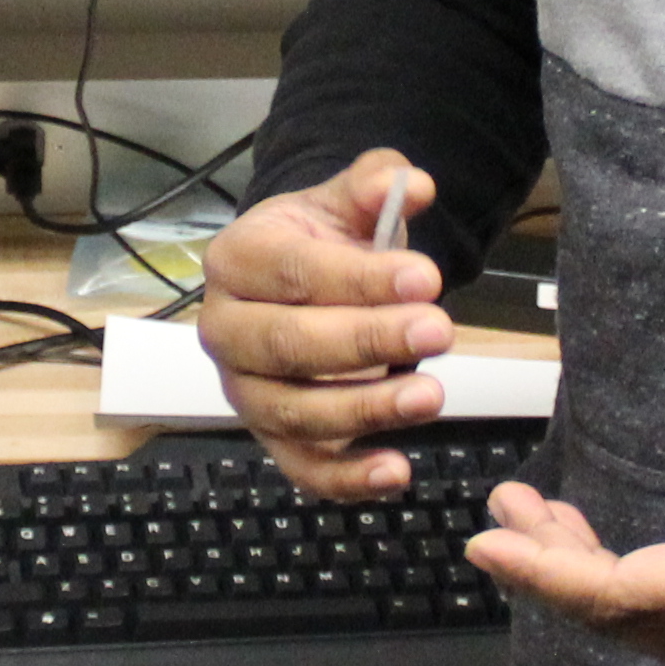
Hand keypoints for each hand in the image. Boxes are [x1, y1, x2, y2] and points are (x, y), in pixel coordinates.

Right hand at [195, 150, 453, 499]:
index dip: (359, 279)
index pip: (293, 271)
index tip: (426, 279)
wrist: (302, 283)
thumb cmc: (322, 243)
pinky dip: (347, 480)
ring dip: (365, 409)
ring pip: (295, 412)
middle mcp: (226, 330)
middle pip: (288, 344)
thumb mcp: (345, 203)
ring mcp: (245, 391)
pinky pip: (302, 468)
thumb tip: (415, 185)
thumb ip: (377, 185)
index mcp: (236, 260)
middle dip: (368, 341)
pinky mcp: (271, 438)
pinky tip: (396, 472)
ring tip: (430, 395)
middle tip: (439, 331)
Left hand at [461, 327, 664, 665]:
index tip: (490, 543)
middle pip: (619, 621)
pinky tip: (613, 556)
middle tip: (504, 514)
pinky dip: (629, 598)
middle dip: (550, 569)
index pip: (626, 595)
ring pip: (646, 633)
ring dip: (586, 582)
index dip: (550, 573)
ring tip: (539, 521)